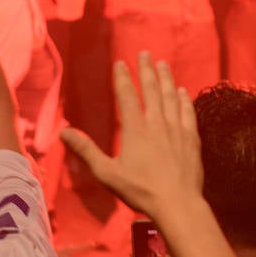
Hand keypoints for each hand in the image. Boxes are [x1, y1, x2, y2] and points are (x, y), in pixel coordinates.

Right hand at [60, 53, 202, 218]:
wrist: (177, 203)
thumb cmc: (140, 191)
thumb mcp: (106, 173)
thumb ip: (86, 150)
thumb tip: (63, 131)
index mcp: (135, 130)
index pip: (127, 96)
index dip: (122, 78)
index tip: (120, 63)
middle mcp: (157, 124)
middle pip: (151, 89)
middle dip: (147, 69)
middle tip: (145, 53)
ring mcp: (176, 129)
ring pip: (171, 96)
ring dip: (166, 78)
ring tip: (163, 64)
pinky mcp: (192, 138)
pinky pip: (188, 112)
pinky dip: (184, 99)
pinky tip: (183, 91)